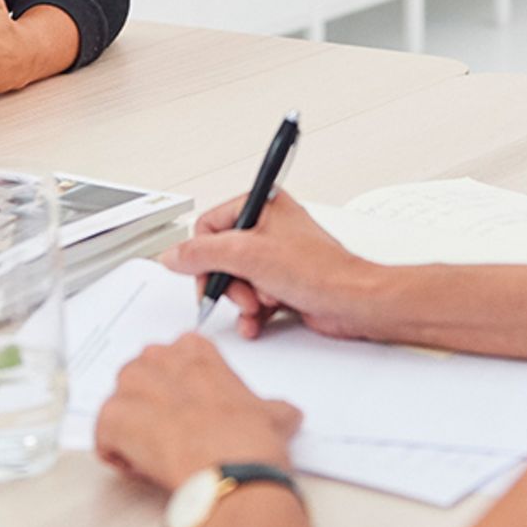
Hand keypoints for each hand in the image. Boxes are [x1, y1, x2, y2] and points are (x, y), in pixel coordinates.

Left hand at [94, 334, 300, 492]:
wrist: (233, 470)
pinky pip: (103, 433)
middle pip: (139, 378)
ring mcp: (133, 386)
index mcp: (194, 350)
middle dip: (148, 406)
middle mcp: (160, 359)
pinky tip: (137, 463)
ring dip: (130, 428)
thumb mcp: (272, 413)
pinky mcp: (113, 417)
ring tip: (154, 451)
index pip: (171, 360)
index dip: (176, 389)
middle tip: (169, 433)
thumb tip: (282, 414)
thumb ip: (269, 406)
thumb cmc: (248, 440)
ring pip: (118, 404)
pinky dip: (115, 450)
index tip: (186, 410)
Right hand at [163, 192, 383, 340]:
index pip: (208, 227)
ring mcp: (275, 256)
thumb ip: (203, 253)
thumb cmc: (320, 271)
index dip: (206, 256)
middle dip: (229, 283)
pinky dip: (251, 313)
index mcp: (262, 205)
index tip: (212, 274)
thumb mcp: (249, 256)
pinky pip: (250, 297)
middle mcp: (268, 227)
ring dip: (242, 300)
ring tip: (260, 305)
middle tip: (243, 293)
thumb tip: (173, 255)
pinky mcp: (282, 282)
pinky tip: (259, 321)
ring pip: (234, 281)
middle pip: (219, 257)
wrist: (353, 302)